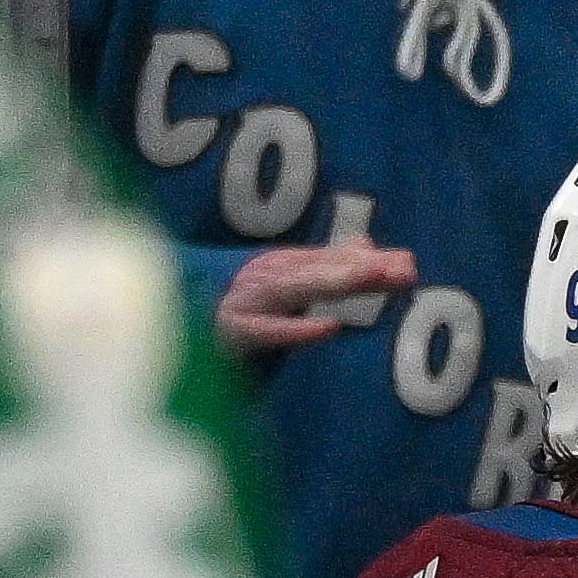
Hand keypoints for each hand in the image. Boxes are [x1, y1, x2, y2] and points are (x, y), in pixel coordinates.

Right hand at [214, 239, 414, 354]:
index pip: (332, 262)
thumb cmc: (236, 302)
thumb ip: (326, 265)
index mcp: (280, 266)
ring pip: (296, 289)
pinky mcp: (233, 331)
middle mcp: (266, 277)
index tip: (409, 263)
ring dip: (335, 282)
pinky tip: (329, 326)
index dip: (370, 262)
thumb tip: (369, 246)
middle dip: (360, 269)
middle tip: (403, 269)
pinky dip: (297, 329)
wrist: (169, 315)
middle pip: (320, 271)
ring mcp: (248, 302)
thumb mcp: (283, 280)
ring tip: (371, 277)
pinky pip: (267, 331)